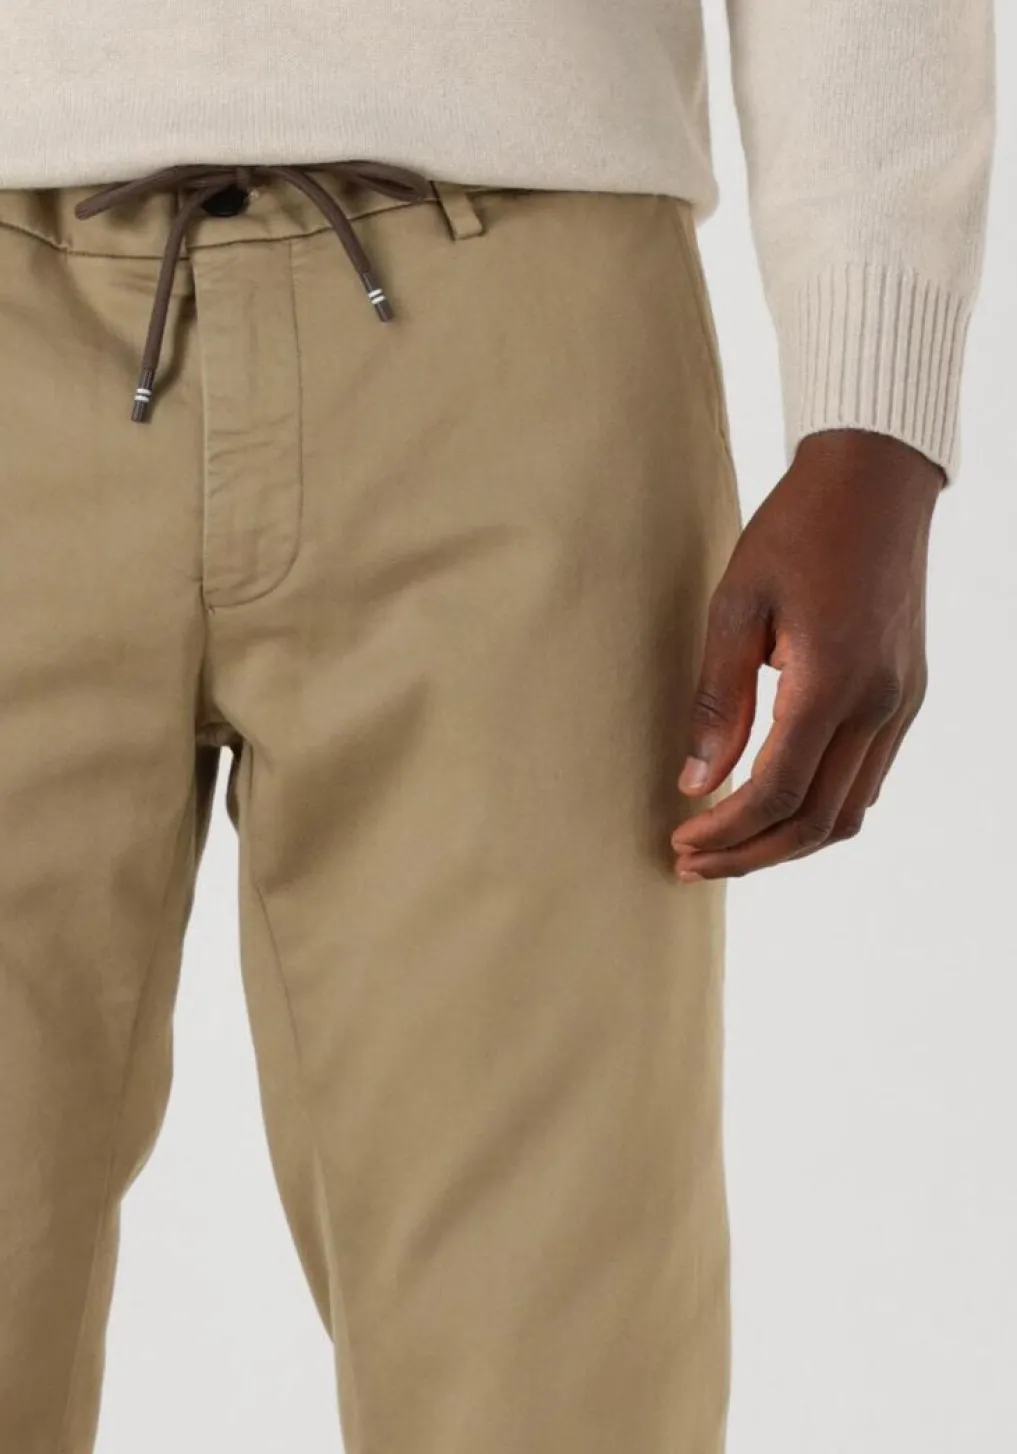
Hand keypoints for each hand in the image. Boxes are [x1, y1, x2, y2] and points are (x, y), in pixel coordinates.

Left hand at [671, 429, 943, 880]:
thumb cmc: (796, 531)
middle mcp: (878, 704)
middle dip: (750, 854)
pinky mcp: (906, 696)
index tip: (679, 841)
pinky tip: (776, 804)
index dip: (723, 831)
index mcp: (832, 681)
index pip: (776, 792)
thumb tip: (694, 782)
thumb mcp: (736, 605)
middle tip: (692, 863)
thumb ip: (716, 701)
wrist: (876, 481)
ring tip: (729, 845)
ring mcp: (900, 703)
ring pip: (849, 811)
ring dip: (787, 841)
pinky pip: (868, 778)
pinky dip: (821, 808)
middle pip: (816, 821)